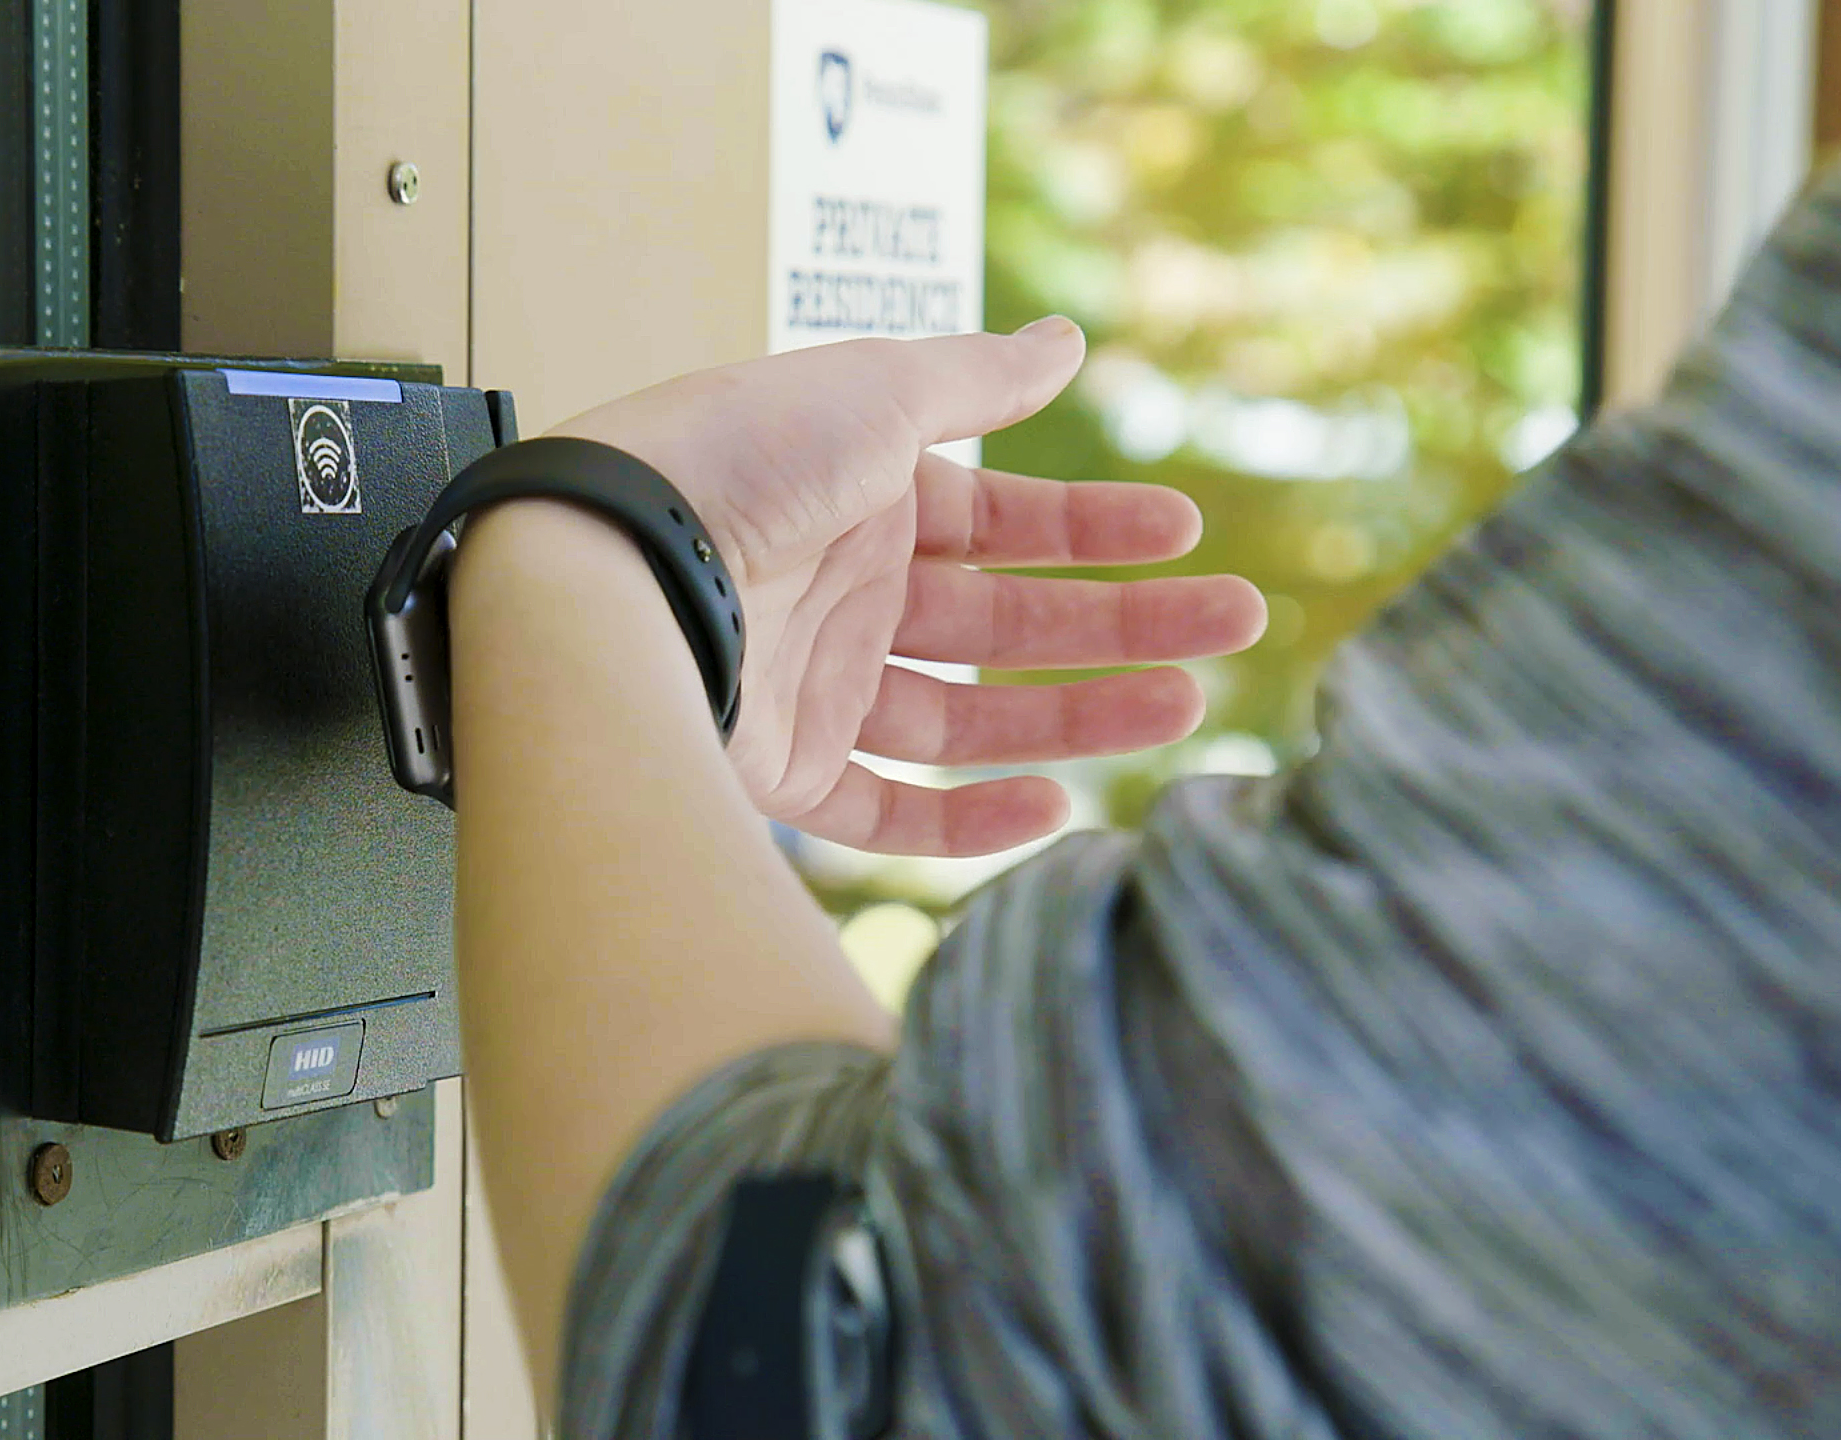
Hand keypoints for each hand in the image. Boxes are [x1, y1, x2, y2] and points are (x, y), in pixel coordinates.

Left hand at [544, 319, 1266, 856]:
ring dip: (1075, 714)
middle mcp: (839, 591)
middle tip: (1232, 627)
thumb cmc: (734, 458)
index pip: (1001, 518)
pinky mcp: (776, 772)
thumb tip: (1066, 336)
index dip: (1096, 526)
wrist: (608, 565)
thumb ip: (977, 376)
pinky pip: (888, 809)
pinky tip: (1058, 807)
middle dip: (1121, 622)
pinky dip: (970, 818)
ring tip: (1183, 708)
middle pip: (1003, 621)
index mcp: (858, 494)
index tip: (1188, 535)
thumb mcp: (872, 390)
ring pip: (966, 717)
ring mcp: (810, 685)